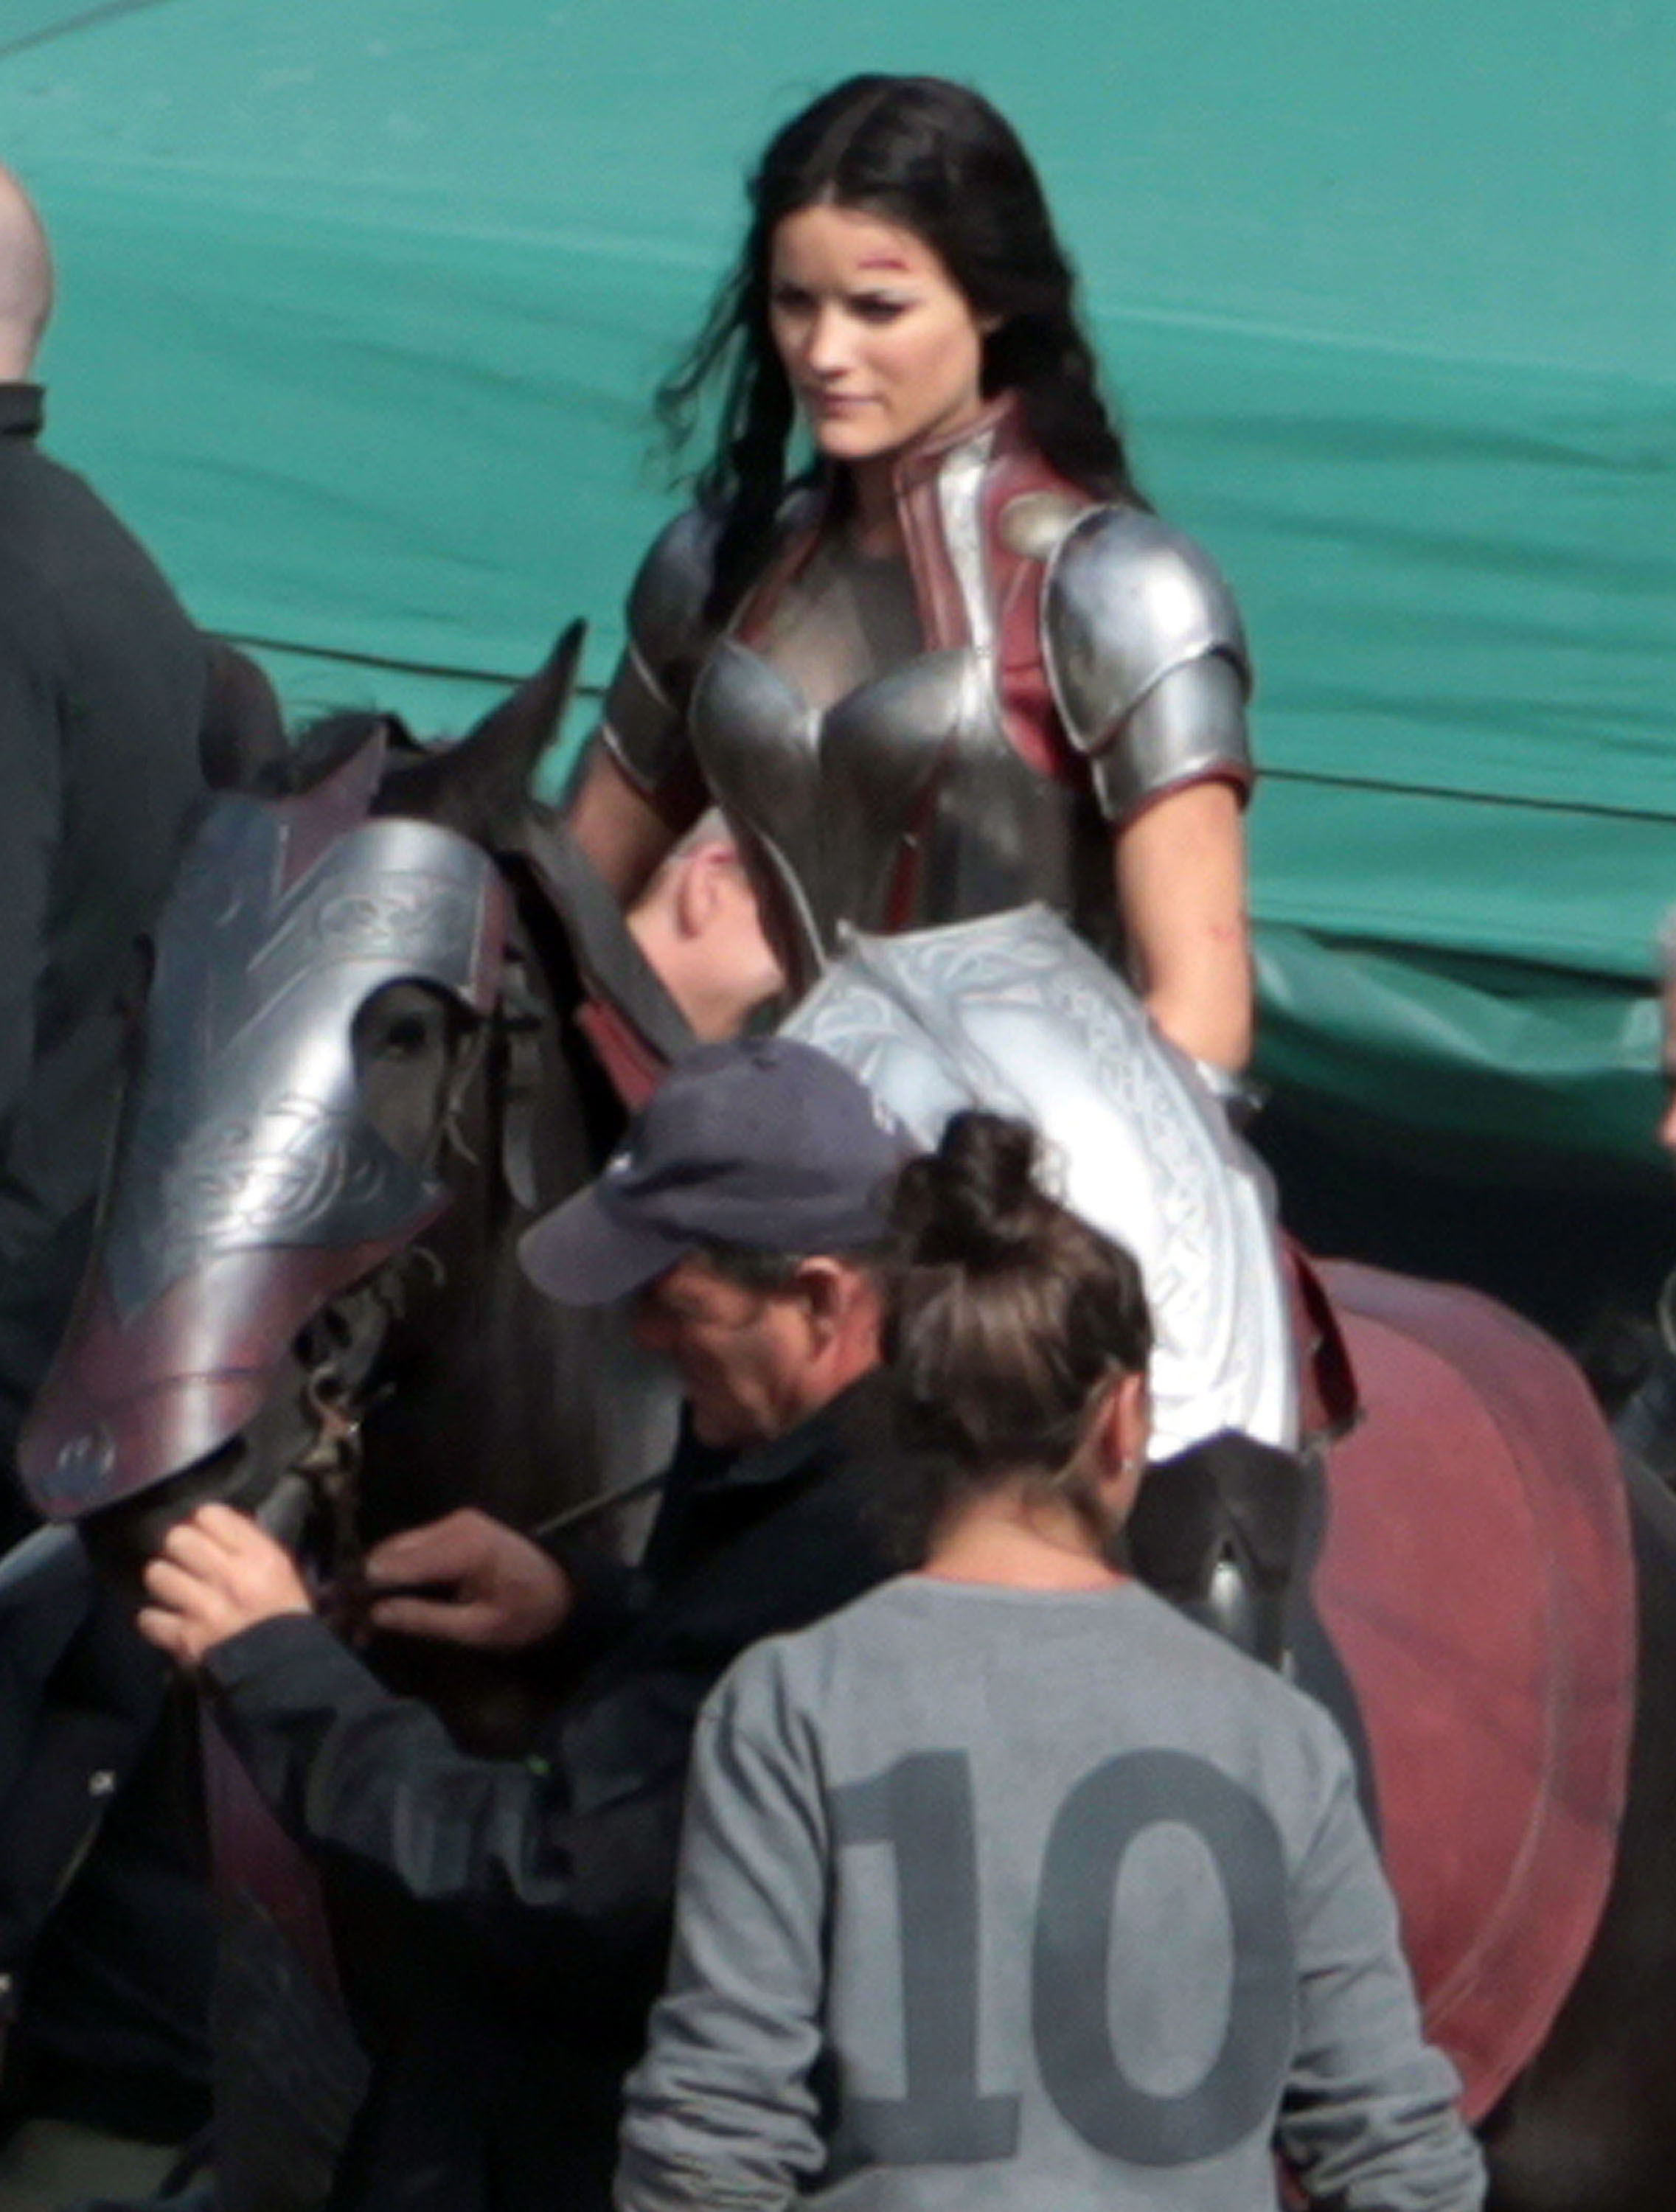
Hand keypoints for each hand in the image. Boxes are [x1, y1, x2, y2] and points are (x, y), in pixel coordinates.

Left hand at [137, 1503, 311, 1667]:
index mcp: (258, 1556)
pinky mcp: (185, 1638)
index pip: (210, 1515)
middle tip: (187, 1562)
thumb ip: (249, 1547)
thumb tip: (217, 1529)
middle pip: (178, 1539)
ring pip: (157, 1574)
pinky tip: (168, 1622)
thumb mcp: (281, 1572)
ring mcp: (204, 1607)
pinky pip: (150, 1618)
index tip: (206, 1537)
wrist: (283, 1672)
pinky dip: (156, 1621)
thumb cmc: (285, 1618)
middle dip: (179, 1550)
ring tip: (175, 1591)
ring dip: (164, 1582)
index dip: (203, 1525)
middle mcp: (229, 1575)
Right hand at [361, 1508, 572, 1649]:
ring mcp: (456, 1522)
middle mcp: (455, 1524)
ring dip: (379, 1577)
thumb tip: (375, 1615)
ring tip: (360, 1615)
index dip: (363, 1588)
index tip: (337, 1613)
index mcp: (464, 1547)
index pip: (396, 1563)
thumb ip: (426, 1619)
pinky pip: (415, 1546)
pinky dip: (397, 1570)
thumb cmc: (529, 1614)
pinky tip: (386, 1598)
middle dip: (366, 1584)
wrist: (567, 1590)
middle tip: (343, 1620)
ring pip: (399, 1547)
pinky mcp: (456, 1528)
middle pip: (391, 1551)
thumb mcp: (478, 1628)